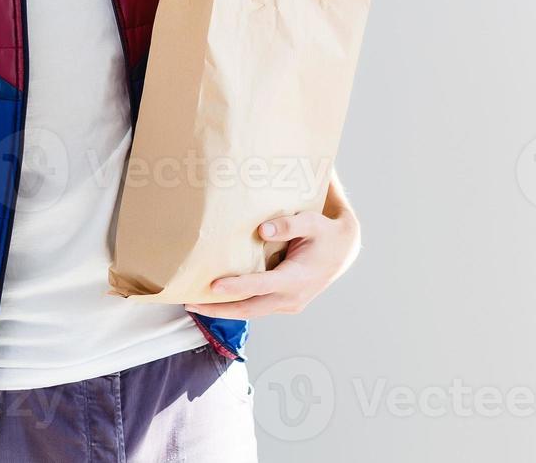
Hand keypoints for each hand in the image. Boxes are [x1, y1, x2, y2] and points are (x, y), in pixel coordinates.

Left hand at [182, 204, 360, 318]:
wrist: (344, 250)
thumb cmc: (326, 233)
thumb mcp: (313, 222)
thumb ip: (290, 224)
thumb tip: (263, 229)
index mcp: (297, 279)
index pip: (261, 286)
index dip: (237, 287)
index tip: (213, 286)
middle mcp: (291, 297)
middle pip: (249, 309)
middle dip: (219, 310)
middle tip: (190, 302)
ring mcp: (288, 304)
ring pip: (251, 312)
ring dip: (224, 311)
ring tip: (195, 303)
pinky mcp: (284, 303)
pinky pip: (257, 307)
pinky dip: (236, 306)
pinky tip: (216, 299)